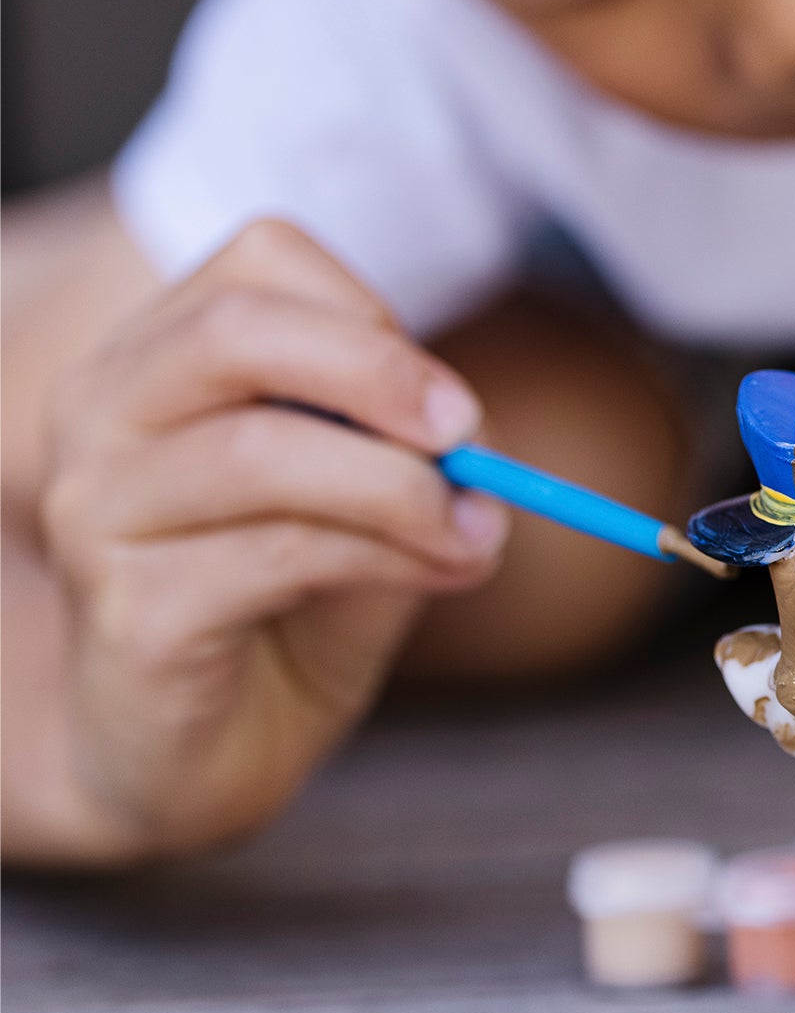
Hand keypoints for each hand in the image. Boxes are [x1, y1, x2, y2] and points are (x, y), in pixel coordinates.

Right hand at [33, 219, 507, 859]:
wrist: (191, 753)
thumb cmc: (285, 605)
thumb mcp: (368, 502)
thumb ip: (413, 450)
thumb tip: (477, 438)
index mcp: (160, 355)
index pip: (263, 259)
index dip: (375, 319)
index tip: (452, 401)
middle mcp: (102, 412)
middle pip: (237, 331)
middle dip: (379, 374)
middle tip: (470, 438)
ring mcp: (98, 512)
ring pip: (261, 451)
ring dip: (401, 490)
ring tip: (474, 535)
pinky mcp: (128, 612)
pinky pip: (275, 556)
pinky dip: (383, 558)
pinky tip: (435, 575)